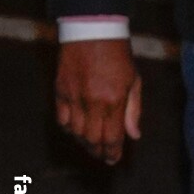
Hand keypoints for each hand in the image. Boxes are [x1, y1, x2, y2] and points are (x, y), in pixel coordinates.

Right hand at [54, 39, 141, 164]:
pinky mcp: (60, 92)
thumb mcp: (134, 80)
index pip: (112, 136)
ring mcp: (74, 98)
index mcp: (114, 100)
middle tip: (104, 157)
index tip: (114, 160)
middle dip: (99, 151)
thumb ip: (134, 109)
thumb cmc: (118, 55)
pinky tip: (77, 131)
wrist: (93, 32)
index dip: (113, 152)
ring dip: (84, 142)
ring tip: (93, 146)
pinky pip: (62, 120)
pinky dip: (69, 129)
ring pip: (76, 132)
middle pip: (93, 139)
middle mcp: (92, 102)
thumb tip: (134, 135)